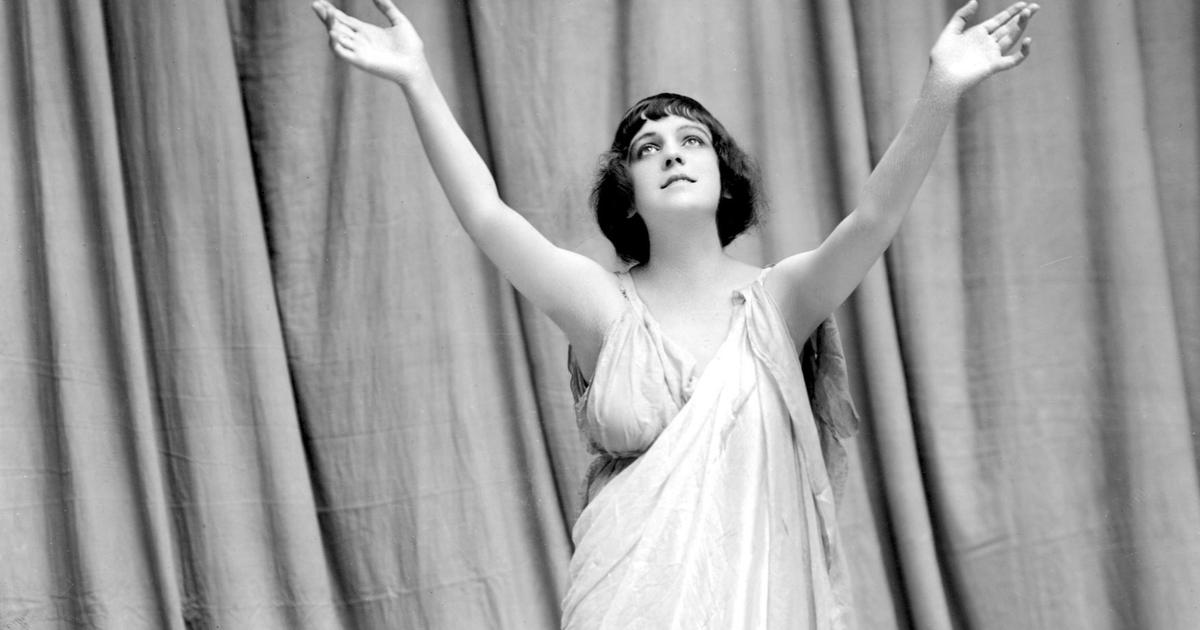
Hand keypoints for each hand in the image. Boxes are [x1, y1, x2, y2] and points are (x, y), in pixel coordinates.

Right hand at [312, 0, 426, 84]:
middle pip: (337, 26)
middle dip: (325, 16)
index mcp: (366, 32)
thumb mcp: (399, 21)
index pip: (344, 20)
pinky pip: (343, 53)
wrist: (416, 65)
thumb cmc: (411, 47)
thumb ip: (388, 8)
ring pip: (338, 38)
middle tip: (315, 4)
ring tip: (327, 14)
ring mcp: (359, 51)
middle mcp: (360, 41)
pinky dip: (336, 44)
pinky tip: (333, 32)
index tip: (320, 2)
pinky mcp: (361, 61)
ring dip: (330, 26)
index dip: (332, 11)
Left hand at [929, 0, 1037, 95]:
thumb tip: (975, 1)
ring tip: (1029, 13)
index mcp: (978, 34)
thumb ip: (961, 16)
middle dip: (1021, 16)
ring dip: (1021, 26)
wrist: (942, 79)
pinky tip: (1028, 40)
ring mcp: (992, 55)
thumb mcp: (950, 32)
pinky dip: (1023, 52)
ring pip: (1012, 38)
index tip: (1023, 3)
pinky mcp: (994, 66)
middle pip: (1008, 27)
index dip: (1011, 12)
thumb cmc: (942, 58)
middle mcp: (987, 43)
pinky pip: (1013, 60)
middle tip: (1035, 6)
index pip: (999, 21)